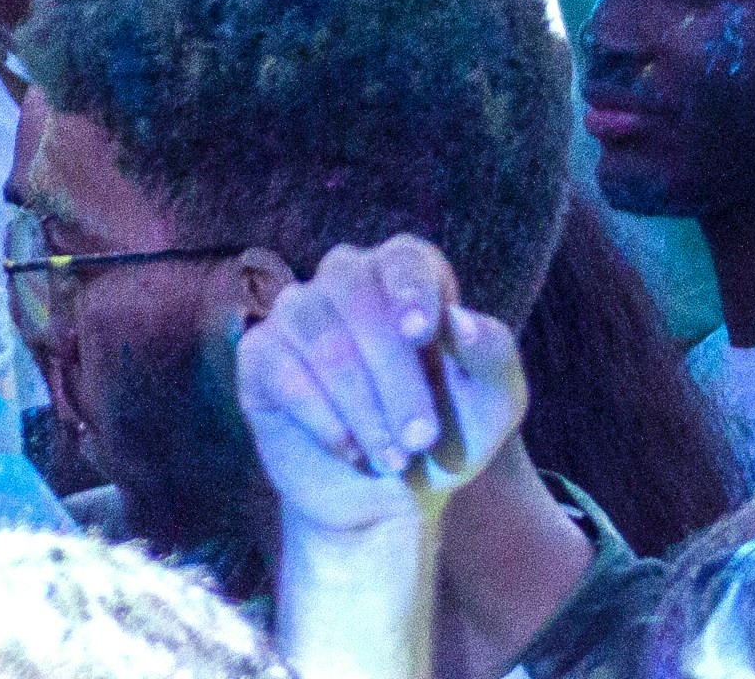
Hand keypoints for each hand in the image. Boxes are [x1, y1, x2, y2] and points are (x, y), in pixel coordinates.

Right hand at [243, 238, 525, 537]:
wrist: (389, 494)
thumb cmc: (446, 435)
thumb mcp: (494, 404)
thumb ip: (493, 356)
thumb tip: (460, 319)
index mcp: (405, 279)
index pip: (403, 259)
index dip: (409, 289)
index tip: (422, 334)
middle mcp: (344, 283)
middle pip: (355, 296)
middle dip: (394, 376)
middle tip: (422, 439)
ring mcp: (296, 315)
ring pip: (321, 339)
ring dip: (363, 407)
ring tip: (393, 458)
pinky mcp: (260, 355)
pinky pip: (282, 371)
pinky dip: (323, 417)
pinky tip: (351, 449)